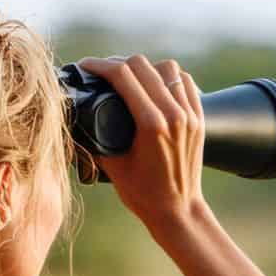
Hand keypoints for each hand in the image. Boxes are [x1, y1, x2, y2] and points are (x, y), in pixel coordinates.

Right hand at [75, 55, 205, 230]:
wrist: (178, 211)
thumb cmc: (143, 194)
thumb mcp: (112, 165)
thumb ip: (95, 138)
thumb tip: (76, 118)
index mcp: (151, 124)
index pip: (122, 75)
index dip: (99, 65)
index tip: (87, 65)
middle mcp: (174, 114)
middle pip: (142, 65)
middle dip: (118, 63)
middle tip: (104, 73)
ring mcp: (190, 114)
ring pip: (167, 68)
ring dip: (146, 68)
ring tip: (131, 78)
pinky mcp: (199, 118)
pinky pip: (185, 82)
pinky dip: (168, 78)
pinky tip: (156, 86)